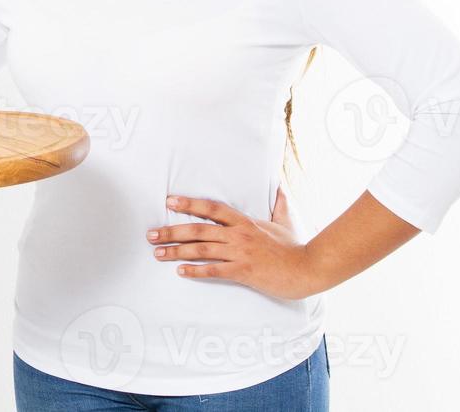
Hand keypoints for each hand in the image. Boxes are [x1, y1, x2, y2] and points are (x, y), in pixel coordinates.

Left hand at [147, 190, 327, 300]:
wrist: (308, 268)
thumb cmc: (296, 247)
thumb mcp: (286, 221)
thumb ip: (280, 203)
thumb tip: (280, 186)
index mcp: (245, 221)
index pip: (212, 208)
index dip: (189, 203)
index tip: (169, 201)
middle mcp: (239, 235)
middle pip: (198, 229)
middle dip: (171, 231)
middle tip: (150, 234)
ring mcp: (240, 253)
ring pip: (201, 249)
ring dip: (176, 251)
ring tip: (158, 253)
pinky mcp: (244, 272)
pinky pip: (214, 271)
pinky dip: (196, 271)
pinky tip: (181, 271)